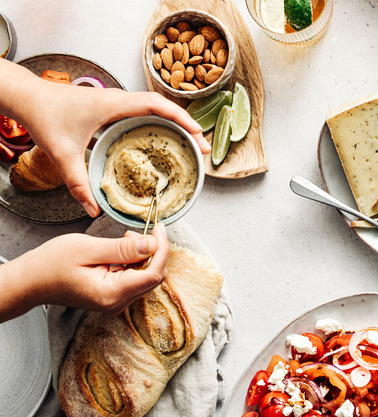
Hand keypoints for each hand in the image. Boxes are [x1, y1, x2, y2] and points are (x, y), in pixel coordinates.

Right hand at [0, 224, 168, 321]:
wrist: (30, 281)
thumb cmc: (50, 264)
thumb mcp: (87, 248)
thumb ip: (122, 248)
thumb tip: (152, 244)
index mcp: (112, 294)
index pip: (154, 274)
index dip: (162, 249)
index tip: (160, 228)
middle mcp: (117, 303)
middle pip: (154, 276)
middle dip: (153, 251)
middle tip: (137, 231)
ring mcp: (116, 302)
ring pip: (146, 277)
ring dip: (143, 256)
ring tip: (124, 239)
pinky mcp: (113, 297)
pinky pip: (134, 279)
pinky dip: (133, 262)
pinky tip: (120, 250)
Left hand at [21, 82, 209, 216]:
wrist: (27, 98)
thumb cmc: (44, 116)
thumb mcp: (62, 155)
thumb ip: (78, 184)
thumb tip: (93, 209)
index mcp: (114, 104)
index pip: (157, 105)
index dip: (181, 118)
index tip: (197, 134)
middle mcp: (120, 100)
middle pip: (164, 107)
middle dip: (187, 125)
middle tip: (201, 146)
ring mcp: (117, 102)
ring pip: (156, 109)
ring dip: (176, 123)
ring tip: (190, 144)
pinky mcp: (112, 107)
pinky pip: (144, 113)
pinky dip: (160, 124)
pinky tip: (163, 140)